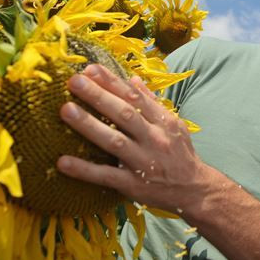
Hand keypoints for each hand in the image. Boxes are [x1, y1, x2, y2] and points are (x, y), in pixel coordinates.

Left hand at [56, 63, 203, 215]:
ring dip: (89, 125)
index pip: (135, 98)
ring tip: (66, 110)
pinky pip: (106, 176)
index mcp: (163, 122)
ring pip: (114, 141)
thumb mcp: (174, 125)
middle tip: (74, 81)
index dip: (112, 82)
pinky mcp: (133, 185)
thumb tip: (133, 79)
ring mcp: (143, 162)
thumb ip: (152, 103)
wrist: (195, 190)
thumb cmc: (181, 155)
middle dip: (99, 96)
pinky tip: (63, 162)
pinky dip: (84, 170)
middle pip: (124, 114)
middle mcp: (154, 139)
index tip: (91, 69)